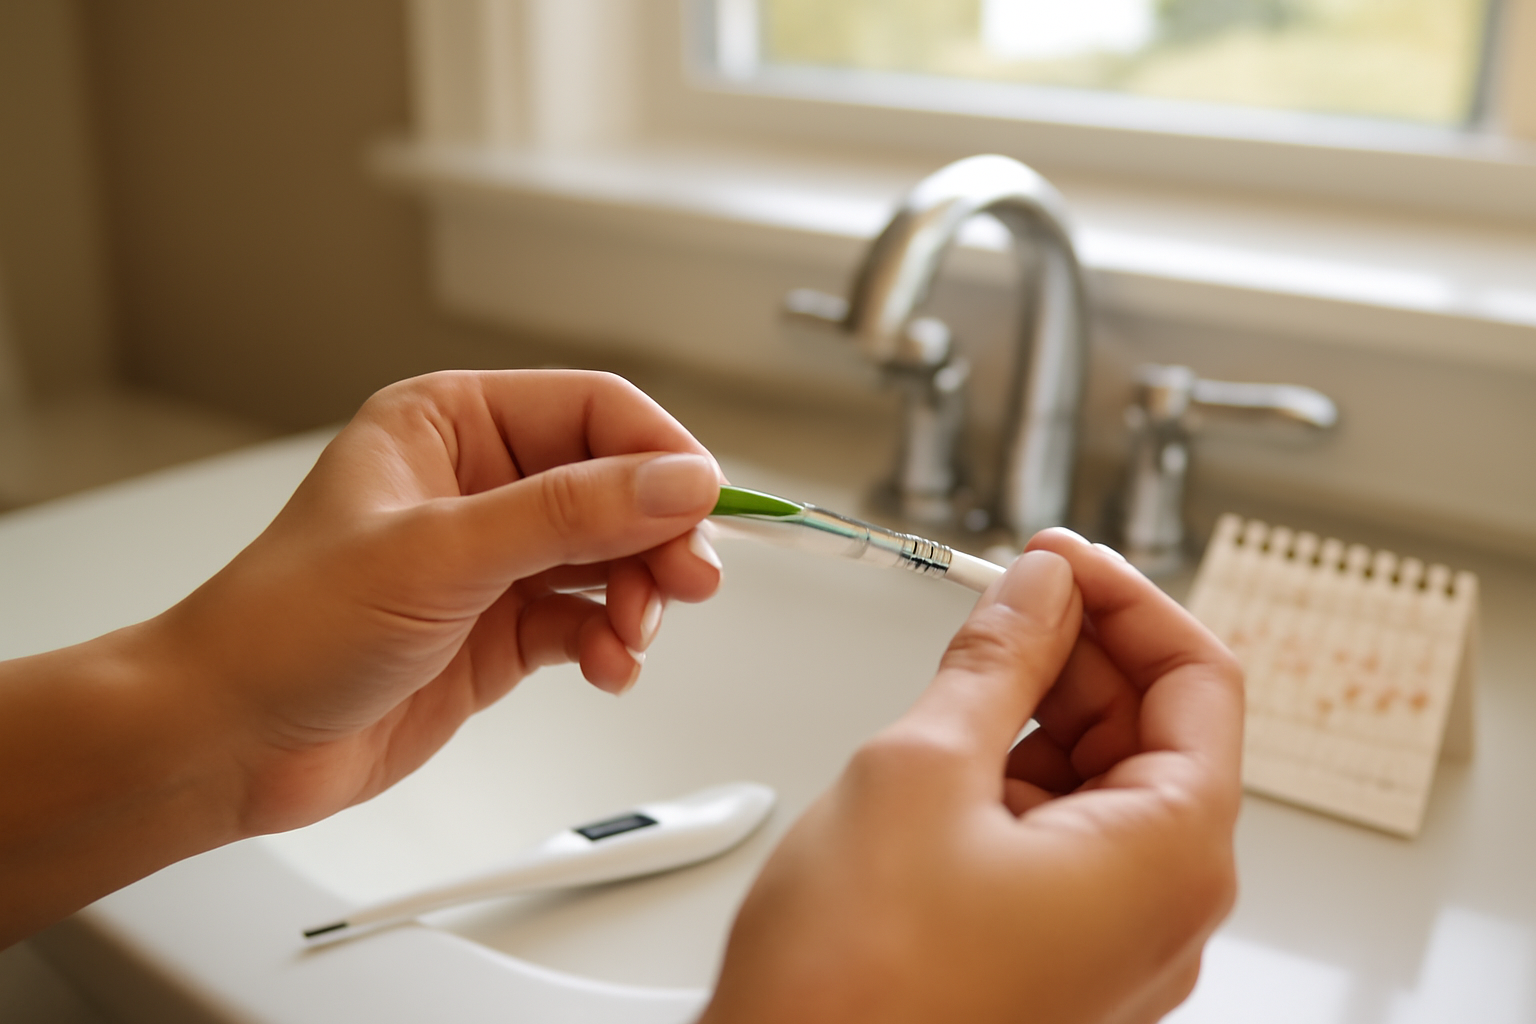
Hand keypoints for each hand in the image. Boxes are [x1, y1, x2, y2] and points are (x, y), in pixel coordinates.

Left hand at [162, 370, 725, 835]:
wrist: (229, 741)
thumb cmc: (287, 626)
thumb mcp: (439, 555)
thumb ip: (568, 515)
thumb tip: (678, 483)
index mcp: (452, 424)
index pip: (592, 411)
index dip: (659, 454)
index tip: (705, 505)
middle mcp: (479, 484)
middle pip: (616, 486)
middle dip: (658, 535)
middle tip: (689, 582)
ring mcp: (493, 560)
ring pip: (611, 557)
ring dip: (639, 598)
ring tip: (632, 638)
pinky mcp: (500, 629)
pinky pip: (588, 621)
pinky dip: (611, 644)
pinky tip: (607, 668)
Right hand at [701, 530, 1243, 1023]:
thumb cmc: (855, 983)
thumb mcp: (921, 770)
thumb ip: (997, 661)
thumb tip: (1038, 591)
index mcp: (1170, 857)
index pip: (1199, 678)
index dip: (1127, 597)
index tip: (1059, 558)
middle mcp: (1162, 908)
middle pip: (1155, 729)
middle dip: (1079, 650)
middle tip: (1000, 597)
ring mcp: (1109, 942)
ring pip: (1103, 782)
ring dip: (1041, 711)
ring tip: (961, 673)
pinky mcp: (1053, 958)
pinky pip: (1063, 838)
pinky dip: (1016, 776)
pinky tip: (951, 749)